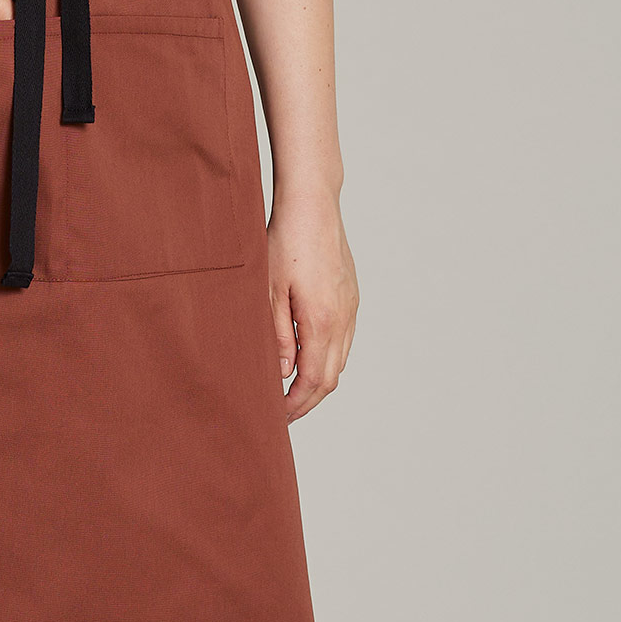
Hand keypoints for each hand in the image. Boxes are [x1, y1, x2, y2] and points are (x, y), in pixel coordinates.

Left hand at [267, 186, 357, 418]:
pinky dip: (327, 357)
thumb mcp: (269, 291)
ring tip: (292, 387)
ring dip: (318, 379)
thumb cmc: (285, 241)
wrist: (313, 204)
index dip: (297, 405)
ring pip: (340, 359)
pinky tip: (307, 354)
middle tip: (283, 411)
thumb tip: (282, 373)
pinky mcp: (351, 296)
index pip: (314, 381)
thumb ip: (277, 335)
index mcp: (322, 321)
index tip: (278, 417)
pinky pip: (344, 339)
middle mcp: (344, 319)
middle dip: (307, 399)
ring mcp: (351, 307)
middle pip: (331, 377)